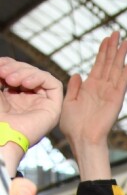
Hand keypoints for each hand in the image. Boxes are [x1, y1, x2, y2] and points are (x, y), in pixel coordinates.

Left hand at [0, 58, 62, 173]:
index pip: (19, 72)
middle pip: (30, 72)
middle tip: (3, 74)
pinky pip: (54, 84)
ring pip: (41, 76)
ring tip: (10, 80)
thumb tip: (7, 61)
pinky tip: (26, 84)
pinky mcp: (53, 108)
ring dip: (26, 72)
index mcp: (14, 97)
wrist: (0, 133)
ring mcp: (42, 104)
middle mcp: (29, 101)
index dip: (10, 64)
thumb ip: (2, 71)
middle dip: (17, 67)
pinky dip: (40, 78)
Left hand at [61, 32, 126, 179]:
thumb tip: (78, 74)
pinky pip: (122, 82)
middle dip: (113, 47)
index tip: (106, 38)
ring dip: (121, 55)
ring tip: (126, 41)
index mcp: (90, 88)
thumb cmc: (73, 126)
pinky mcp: (116, 99)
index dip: (102, 51)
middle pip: (109, 63)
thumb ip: (73, 87)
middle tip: (118, 32)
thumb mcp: (68, 102)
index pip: (98, 65)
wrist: (82, 139)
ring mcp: (110, 93)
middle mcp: (102, 88)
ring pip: (117, 69)